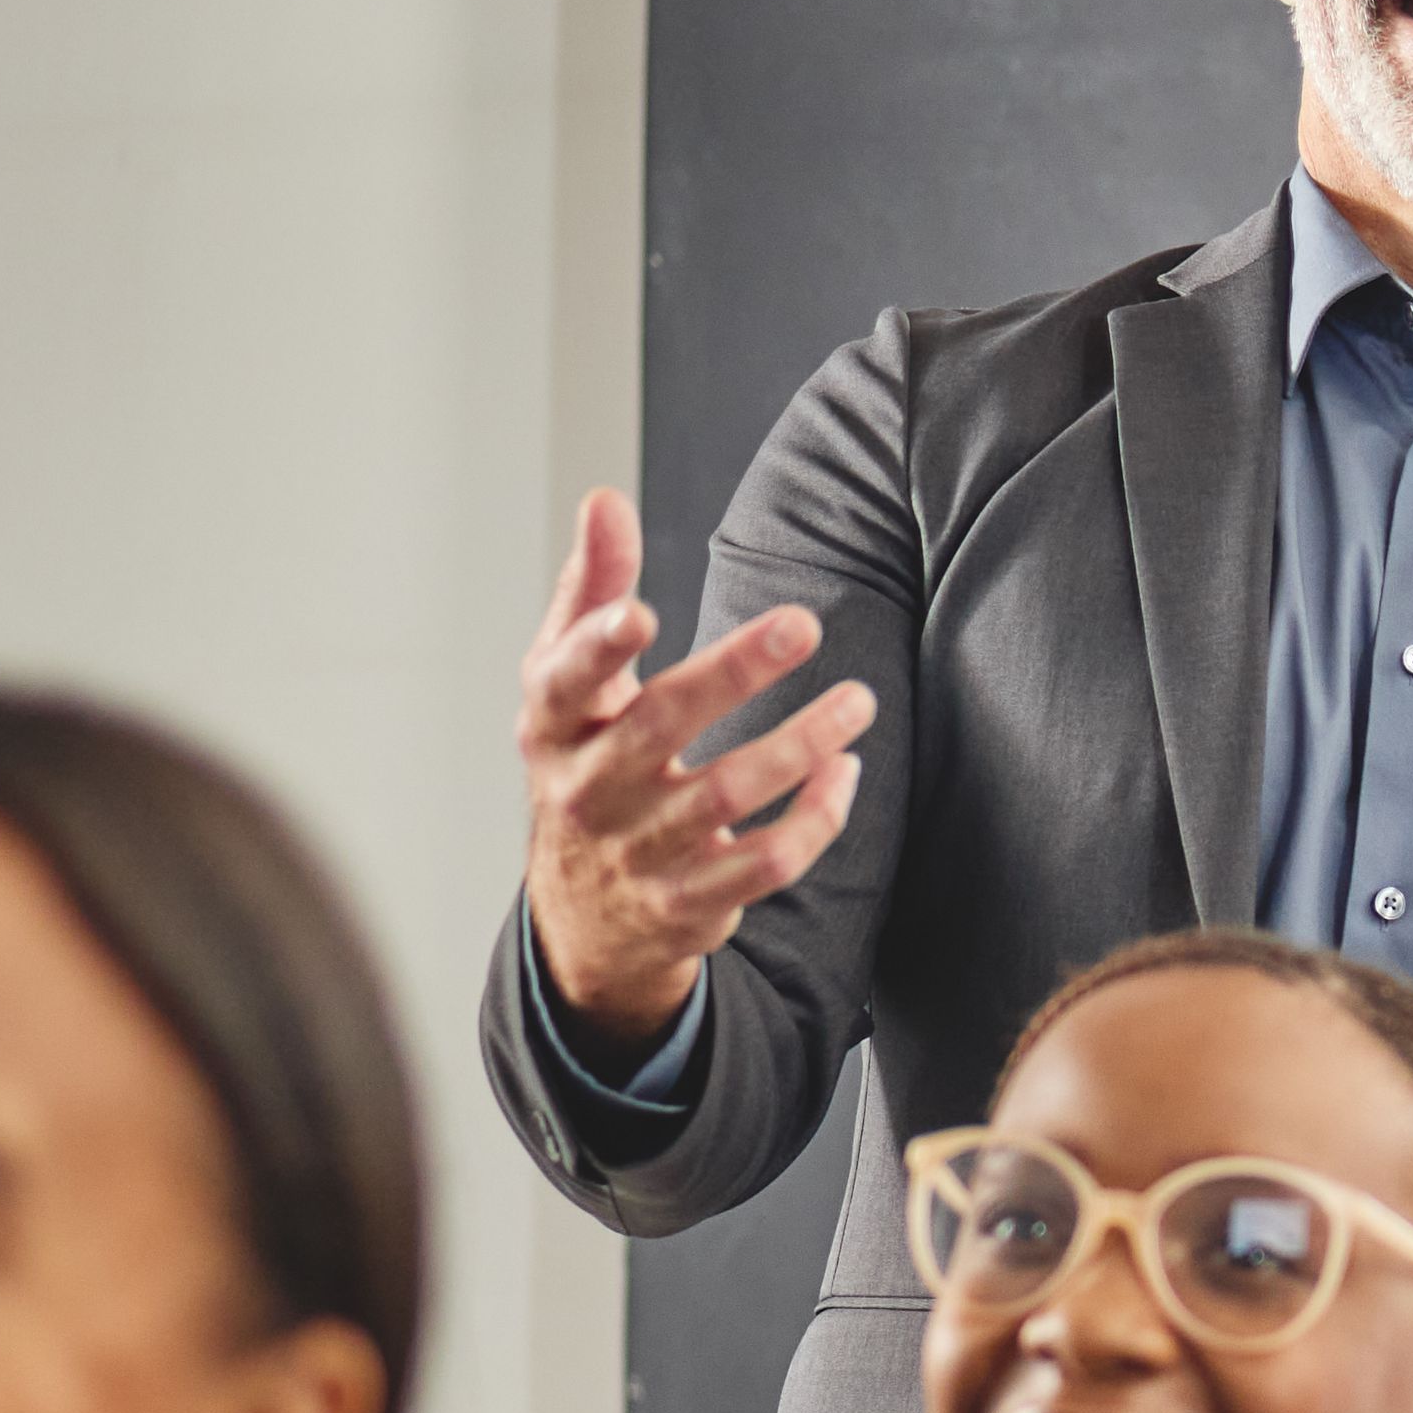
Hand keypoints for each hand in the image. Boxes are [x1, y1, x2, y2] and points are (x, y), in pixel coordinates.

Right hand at [514, 488, 875, 1053]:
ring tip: (859, 701)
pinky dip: (816, 819)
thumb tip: (605, 499)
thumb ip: (592, 591)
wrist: (584, 914)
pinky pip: (765, 862)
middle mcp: (588, 789)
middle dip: (733, 673)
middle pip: (662, 726)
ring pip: (729, 796)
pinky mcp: (689, 901)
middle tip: (802, 624)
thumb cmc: (585, 763)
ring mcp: (638, 851)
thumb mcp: (569, 684)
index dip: (599, 648)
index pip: (565, 682)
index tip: (642, 612)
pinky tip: (846, 770)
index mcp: (552, 725)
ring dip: (802, 744)